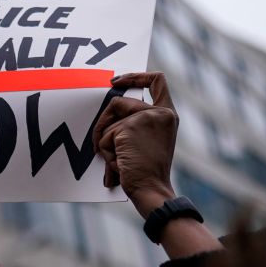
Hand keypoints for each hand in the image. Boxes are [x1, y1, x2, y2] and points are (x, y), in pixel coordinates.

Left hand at [92, 72, 177, 216]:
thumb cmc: (147, 173)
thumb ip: (136, 124)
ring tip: (117, 162)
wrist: (151, 189)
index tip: (116, 82)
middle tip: (97, 144)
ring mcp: (145, 117)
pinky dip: (105, 152)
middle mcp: (160, 112)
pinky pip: (104, 136)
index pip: (157, 80)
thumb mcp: (147, 142)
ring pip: (109, 122)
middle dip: (102, 123)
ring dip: (105, 142)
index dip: (135, 76)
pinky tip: (119, 164)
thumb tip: (107, 118)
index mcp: (168, 115)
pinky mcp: (129, 127)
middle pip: (118, 102)